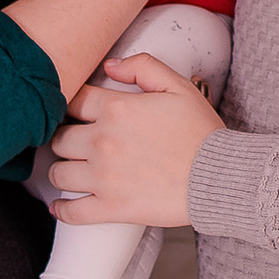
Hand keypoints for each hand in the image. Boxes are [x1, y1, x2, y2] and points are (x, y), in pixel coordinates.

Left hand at [46, 52, 223, 226]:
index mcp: (116, 109)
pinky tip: (62, 206)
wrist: (220, 177)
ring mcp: (104, 177)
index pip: (73, 101)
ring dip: (62, 170)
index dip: (71, 106)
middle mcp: (103, 142)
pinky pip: (73, 212)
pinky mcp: (111, 207)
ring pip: (58, 173)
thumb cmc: (201, 133)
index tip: (75, 114)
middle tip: (73, 142)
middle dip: (64, 138)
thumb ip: (142, 66)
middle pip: (59, 138)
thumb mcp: (178, 86)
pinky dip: (62, 210)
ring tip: (71, 170)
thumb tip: (109, 65)